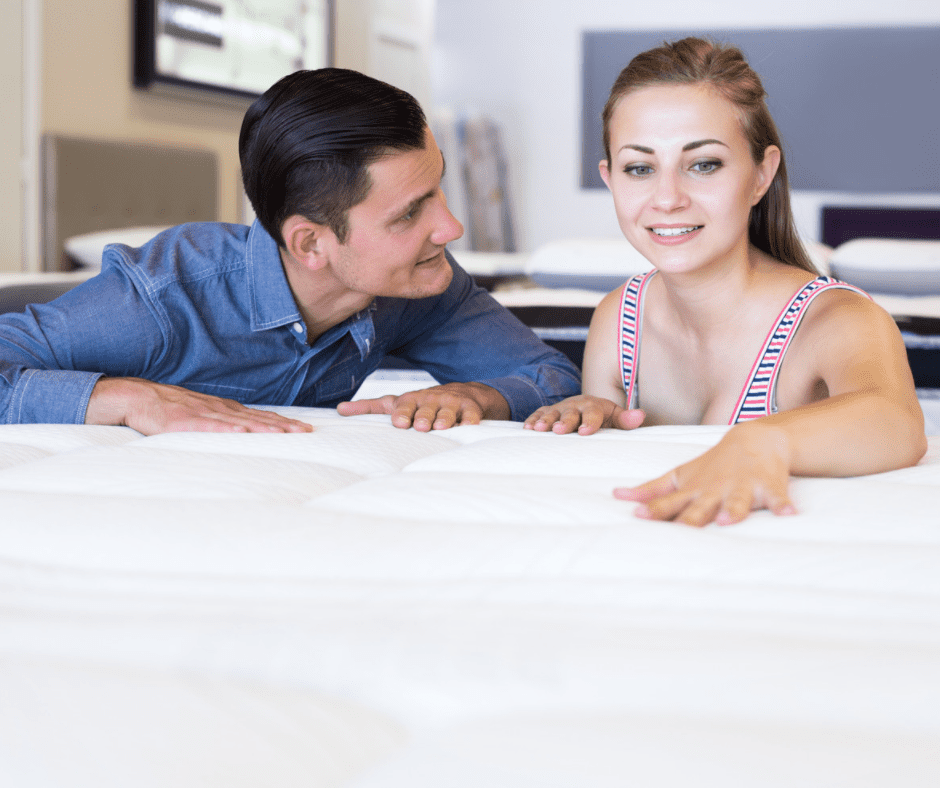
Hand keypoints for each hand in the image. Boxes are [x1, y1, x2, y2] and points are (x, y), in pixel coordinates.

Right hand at [86, 377, 313, 434]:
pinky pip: (209, 425)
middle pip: (257, 418)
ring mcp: (202, 414)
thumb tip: (240, 435)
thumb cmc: (165, 410)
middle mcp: (218, 409)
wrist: (133, 398)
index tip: (304, 429)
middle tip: (308, 431)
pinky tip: (243, 431)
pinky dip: (227, 427)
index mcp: (222, 410)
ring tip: (286, 433)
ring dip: (264, 427)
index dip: (282, 422)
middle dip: (284, 425)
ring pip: (240, 421)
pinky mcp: (184, 421)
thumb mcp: (197, 417)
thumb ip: (218, 425)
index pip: (259, 416)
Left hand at [336, 382, 509, 430]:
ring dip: (445, 418)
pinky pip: (472, 416)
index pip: (404, 405)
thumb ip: (370, 408)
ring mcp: (453, 404)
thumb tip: (339, 410)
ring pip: (449, 412)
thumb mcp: (398, 403)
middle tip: (421, 426)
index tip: (399, 423)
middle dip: (424, 416)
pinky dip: (472, 421)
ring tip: (442, 427)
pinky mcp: (472, 410)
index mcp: (412, 399)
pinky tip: (471, 427)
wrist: (465, 394)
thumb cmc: (423, 404)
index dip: (402, 413)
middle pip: (426, 408)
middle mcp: (431, 399)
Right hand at [524, 395, 644, 434]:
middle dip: (564, 421)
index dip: (589, 422)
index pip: (593, 413)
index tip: (585, 432)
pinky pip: (538, 414)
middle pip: (570, 413)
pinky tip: (527, 428)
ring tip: (538, 429)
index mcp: (594, 406)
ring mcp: (560, 408)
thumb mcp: (615, 419)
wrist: (585, 407)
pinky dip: (532, 420)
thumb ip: (626, 420)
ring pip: (551, 413)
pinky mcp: (547, 412)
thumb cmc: (602, 419)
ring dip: (545, 421)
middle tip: (558, 430)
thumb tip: (640, 416)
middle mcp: (575, 405)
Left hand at [614, 422, 796, 526]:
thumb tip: (618, 495)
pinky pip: (778, 498)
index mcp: (694, 490)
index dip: (655, 509)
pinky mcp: (769, 486)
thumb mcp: (680, 475)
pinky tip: (789, 515)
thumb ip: (651, 489)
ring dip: (733, 511)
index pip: (670, 502)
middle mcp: (715, 490)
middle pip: (701, 507)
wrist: (755, 439)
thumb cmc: (712, 465)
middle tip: (683, 529)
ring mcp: (742, 487)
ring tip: (729, 521)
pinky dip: (783, 505)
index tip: (639, 516)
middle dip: (692, 518)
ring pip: (737, 502)